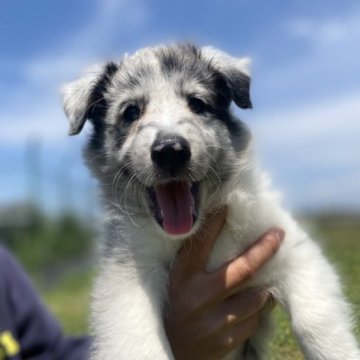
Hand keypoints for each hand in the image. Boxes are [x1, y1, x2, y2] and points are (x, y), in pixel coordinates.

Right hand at [165, 208, 283, 359]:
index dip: (216, 223)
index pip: (201, 244)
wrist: (168, 350)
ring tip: (265, 280)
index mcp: (182, 277)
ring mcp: (213, 321)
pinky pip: (253, 321)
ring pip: (256, 298)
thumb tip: (218, 229)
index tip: (229, 207)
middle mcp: (198, 297)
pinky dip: (257, 310)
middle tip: (278, 234)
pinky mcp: (226, 341)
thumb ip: (194, 260)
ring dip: (264, 287)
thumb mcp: (177, 280)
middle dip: (265, 249)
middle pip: (243, 269)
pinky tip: (251, 305)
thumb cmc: (174, 307)